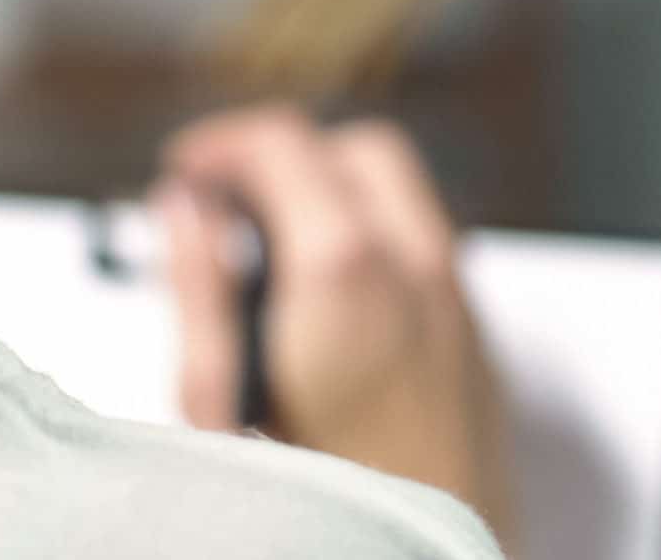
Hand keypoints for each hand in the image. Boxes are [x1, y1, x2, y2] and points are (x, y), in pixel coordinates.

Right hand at [151, 108, 511, 529]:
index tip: (184, 171)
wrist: (423, 558)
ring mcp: (457, 298)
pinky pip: (431, 245)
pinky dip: (378, 237)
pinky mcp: (477, 334)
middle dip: (287, 156)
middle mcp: (417, 266)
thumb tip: (183, 205)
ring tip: (272, 249)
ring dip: (337, 194)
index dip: (221, 143)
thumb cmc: (326, 501)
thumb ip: (198, 285)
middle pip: (356, 148)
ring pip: (404, 194)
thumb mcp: (216, 398)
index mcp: (344, 267)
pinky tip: (330, 294)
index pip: (283, 142)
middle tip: (226, 200)